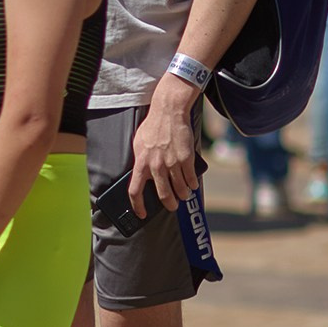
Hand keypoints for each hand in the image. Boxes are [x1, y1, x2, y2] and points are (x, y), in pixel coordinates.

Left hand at [129, 86, 200, 211]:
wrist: (169, 112)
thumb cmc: (152, 127)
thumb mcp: (138, 144)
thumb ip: (140, 161)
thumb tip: (140, 176)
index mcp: (141, 163)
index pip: (135, 191)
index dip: (138, 206)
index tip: (141, 214)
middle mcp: (156, 166)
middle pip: (163, 195)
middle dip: (169, 204)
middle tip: (172, 206)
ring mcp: (172, 163)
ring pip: (180, 189)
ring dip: (183, 195)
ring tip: (184, 194)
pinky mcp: (186, 159)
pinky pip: (191, 179)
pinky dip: (193, 184)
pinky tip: (193, 184)